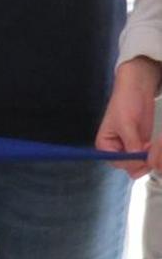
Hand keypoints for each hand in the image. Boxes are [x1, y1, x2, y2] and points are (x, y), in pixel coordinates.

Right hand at [95, 57, 161, 176]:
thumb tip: (137, 160)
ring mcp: (129, 150)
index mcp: (105, 146)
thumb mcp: (126, 123)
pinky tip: (153, 144)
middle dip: (141, 161)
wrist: (137, 91)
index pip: (117, 162)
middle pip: (129, 167)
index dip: (130, 162)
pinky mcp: (141, 147)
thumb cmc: (125, 103)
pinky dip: (153, 155)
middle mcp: (116, 150)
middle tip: (147, 147)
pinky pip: (147, 159)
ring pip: (140, 165)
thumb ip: (131, 143)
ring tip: (151, 144)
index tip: (141, 153)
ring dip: (148, 158)